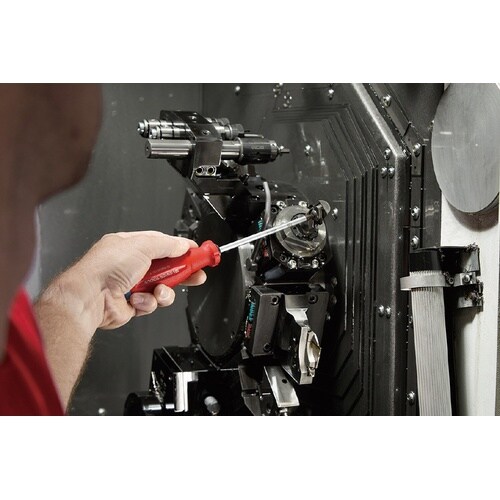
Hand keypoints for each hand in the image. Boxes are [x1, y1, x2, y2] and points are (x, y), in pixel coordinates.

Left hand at [45, 231, 205, 330]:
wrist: (89, 298)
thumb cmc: (105, 268)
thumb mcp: (142, 246)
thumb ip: (167, 245)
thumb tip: (182, 244)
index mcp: (130, 246)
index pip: (162, 244)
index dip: (181, 249)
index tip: (196, 253)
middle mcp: (130, 265)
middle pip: (166, 267)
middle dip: (182, 272)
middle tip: (196, 275)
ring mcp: (131, 285)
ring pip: (162, 289)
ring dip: (164, 292)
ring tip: (159, 291)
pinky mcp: (132, 304)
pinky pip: (152, 304)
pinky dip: (148, 303)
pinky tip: (137, 300)